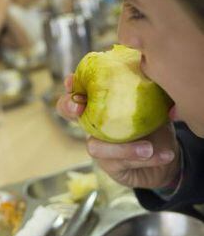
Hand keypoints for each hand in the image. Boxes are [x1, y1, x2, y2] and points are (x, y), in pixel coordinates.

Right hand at [56, 74, 180, 188]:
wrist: (168, 156)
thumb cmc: (157, 123)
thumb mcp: (157, 103)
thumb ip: (150, 90)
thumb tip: (152, 69)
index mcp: (101, 105)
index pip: (78, 90)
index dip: (71, 85)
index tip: (71, 80)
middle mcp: (93, 124)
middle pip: (68, 112)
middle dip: (68, 106)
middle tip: (79, 107)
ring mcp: (99, 146)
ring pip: (96, 147)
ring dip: (123, 148)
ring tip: (149, 148)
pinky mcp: (110, 166)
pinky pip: (122, 163)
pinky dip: (147, 159)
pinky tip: (166, 155)